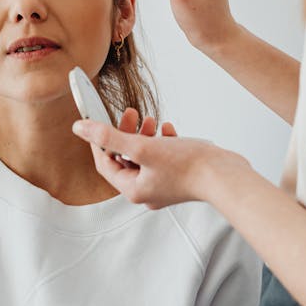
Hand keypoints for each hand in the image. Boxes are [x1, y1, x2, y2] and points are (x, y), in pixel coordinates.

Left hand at [73, 109, 238, 208]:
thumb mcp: (142, 146)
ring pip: (145, 156)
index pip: (105, 164)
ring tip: (151, 119)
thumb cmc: (188, 166)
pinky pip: (164, 157)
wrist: (225, 175)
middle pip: (126, 158)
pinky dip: (163, 141)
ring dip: (145, 135)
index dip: (99, 141)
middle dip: (126, 134)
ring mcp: (165, 185)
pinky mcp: (181, 177)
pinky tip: (169, 130)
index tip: (98, 121)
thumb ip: (109, 136)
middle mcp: (148, 191)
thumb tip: (80, 128)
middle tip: (131, 114)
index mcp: (134, 189)